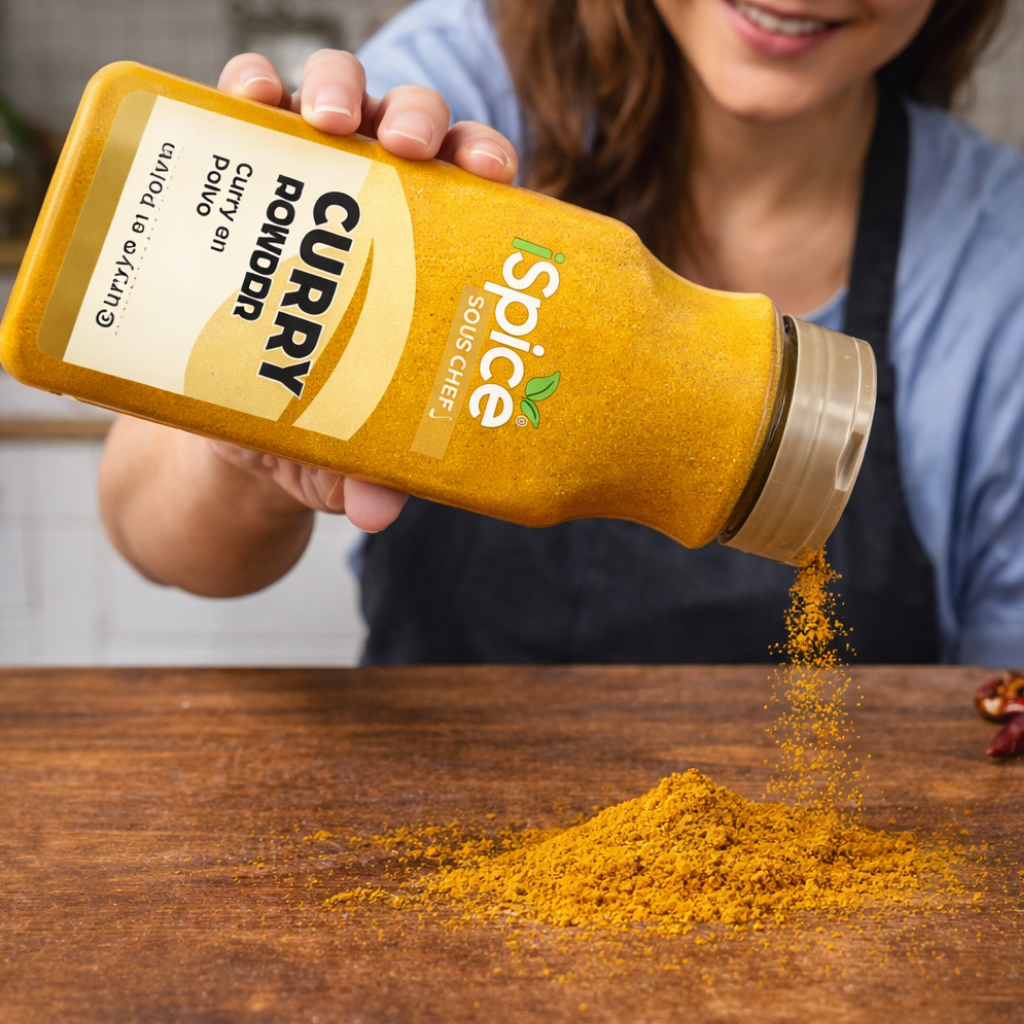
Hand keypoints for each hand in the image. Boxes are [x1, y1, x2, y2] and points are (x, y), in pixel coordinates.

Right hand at [209, 49, 520, 529]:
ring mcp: (315, 182)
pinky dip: (250, 90)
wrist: (242, 429)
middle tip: (403, 148)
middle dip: (418, 117)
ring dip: (336, 88)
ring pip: (340, 99)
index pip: (475, 188)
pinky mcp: (247, 176)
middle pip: (415, 128)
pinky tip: (247, 102)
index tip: (489, 171)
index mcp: (431, 254)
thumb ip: (370, 472)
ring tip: (324, 122)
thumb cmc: (321, 430)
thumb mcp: (346, 452)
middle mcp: (382, 204)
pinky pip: (251, 110)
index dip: (487, 161)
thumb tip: (377, 511)